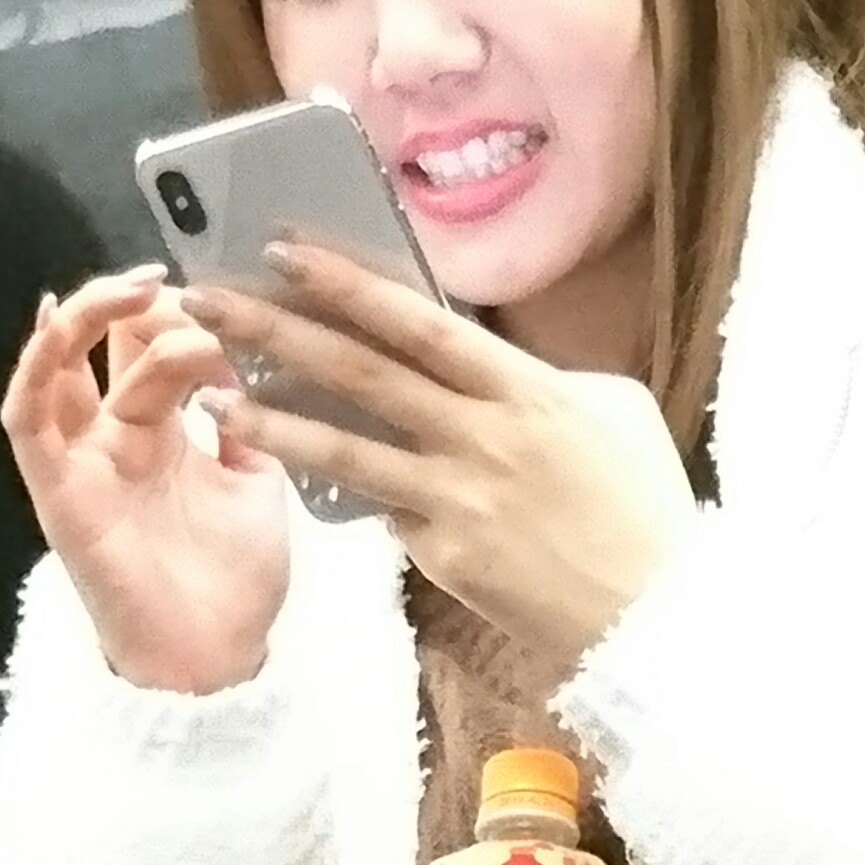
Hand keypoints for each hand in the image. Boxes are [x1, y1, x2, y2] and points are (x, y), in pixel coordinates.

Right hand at [1, 264, 291, 694]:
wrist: (217, 660)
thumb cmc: (234, 584)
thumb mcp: (257, 485)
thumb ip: (249, 425)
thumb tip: (249, 366)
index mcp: (162, 436)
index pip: (156, 350)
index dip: (185, 317)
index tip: (231, 302)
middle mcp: (116, 440)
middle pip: (110, 348)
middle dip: (142, 306)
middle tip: (179, 284)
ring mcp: (83, 463)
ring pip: (61, 369)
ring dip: (90, 317)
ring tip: (134, 288)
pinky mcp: (58, 492)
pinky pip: (26, 422)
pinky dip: (33, 370)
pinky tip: (53, 321)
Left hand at [183, 239, 697, 680]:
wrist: (657, 613)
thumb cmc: (645, 506)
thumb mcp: (613, 412)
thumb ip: (543, 381)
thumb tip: (484, 366)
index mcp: (527, 389)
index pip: (419, 323)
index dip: (347, 284)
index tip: (286, 250)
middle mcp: (483, 437)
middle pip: (362, 374)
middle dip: (278, 329)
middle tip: (209, 299)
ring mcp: (459, 500)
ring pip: (345, 452)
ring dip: (270, 418)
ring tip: (207, 395)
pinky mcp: (446, 557)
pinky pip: (383, 514)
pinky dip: (340, 492)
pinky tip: (291, 467)